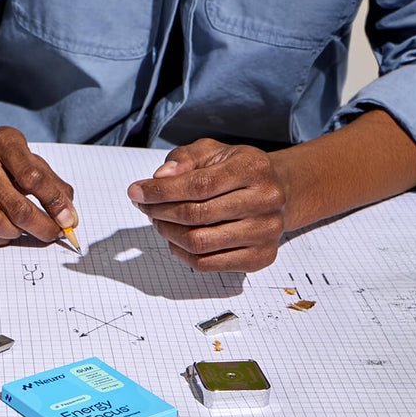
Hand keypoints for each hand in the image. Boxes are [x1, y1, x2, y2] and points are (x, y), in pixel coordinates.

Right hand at [0, 55, 77, 246]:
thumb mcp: (27, 157)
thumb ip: (52, 183)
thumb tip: (69, 216)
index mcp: (2, 142)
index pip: (33, 177)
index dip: (55, 202)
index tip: (68, 219)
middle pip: (16, 206)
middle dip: (42, 226)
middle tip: (53, 233)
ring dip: (17, 233)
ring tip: (25, 228)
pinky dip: (0, 237)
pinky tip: (6, 227)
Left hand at [126, 139, 286, 272]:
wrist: (279, 192)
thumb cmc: (238, 170)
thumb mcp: (213, 152)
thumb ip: (185, 159)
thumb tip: (160, 177)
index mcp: (254, 168)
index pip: (198, 184)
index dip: (161, 191)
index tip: (136, 192)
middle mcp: (266, 200)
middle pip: (197, 215)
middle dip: (160, 212)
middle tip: (144, 207)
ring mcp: (266, 232)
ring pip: (200, 242)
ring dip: (168, 233)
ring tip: (158, 221)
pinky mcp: (260, 257)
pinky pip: (208, 264)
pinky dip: (182, 253)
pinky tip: (175, 239)